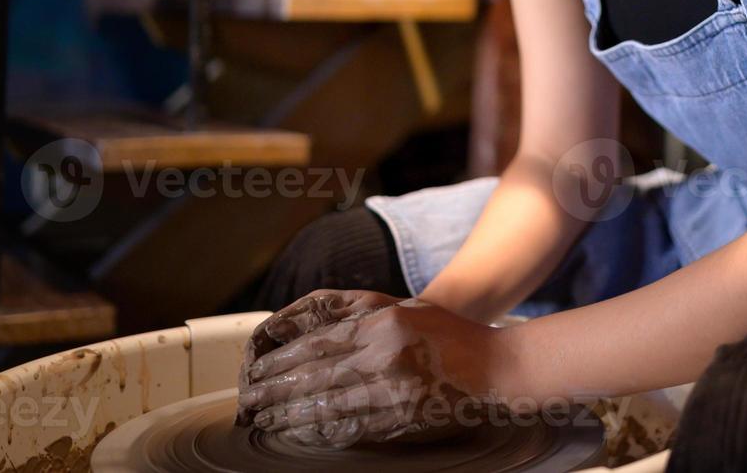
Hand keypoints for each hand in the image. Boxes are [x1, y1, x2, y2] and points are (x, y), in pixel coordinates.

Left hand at [236, 290, 516, 447]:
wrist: (497, 369)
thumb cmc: (453, 336)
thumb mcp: (408, 311)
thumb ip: (366, 320)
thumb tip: (316, 337)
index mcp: (384, 324)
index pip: (319, 345)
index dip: (283, 361)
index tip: (259, 373)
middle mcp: (386, 355)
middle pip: (316, 377)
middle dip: (277, 391)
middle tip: (250, 403)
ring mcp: (395, 390)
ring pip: (328, 406)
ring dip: (292, 416)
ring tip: (267, 422)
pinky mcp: (403, 419)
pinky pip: (353, 428)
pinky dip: (323, 432)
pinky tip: (304, 435)